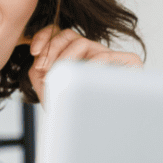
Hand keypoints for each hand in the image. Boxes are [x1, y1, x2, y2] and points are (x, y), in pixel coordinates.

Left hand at [26, 25, 142, 105]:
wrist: (87, 129)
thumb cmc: (66, 106)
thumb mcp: (45, 82)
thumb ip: (39, 64)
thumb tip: (40, 54)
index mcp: (74, 54)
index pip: (59, 33)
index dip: (45, 36)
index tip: (33, 51)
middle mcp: (92, 52)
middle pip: (69, 35)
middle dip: (51, 49)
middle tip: (42, 67)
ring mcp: (109, 56)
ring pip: (83, 43)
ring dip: (65, 58)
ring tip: (59, 75)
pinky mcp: (129, 64)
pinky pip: (110, 55)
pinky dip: (95, 62)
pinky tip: (84, 75)